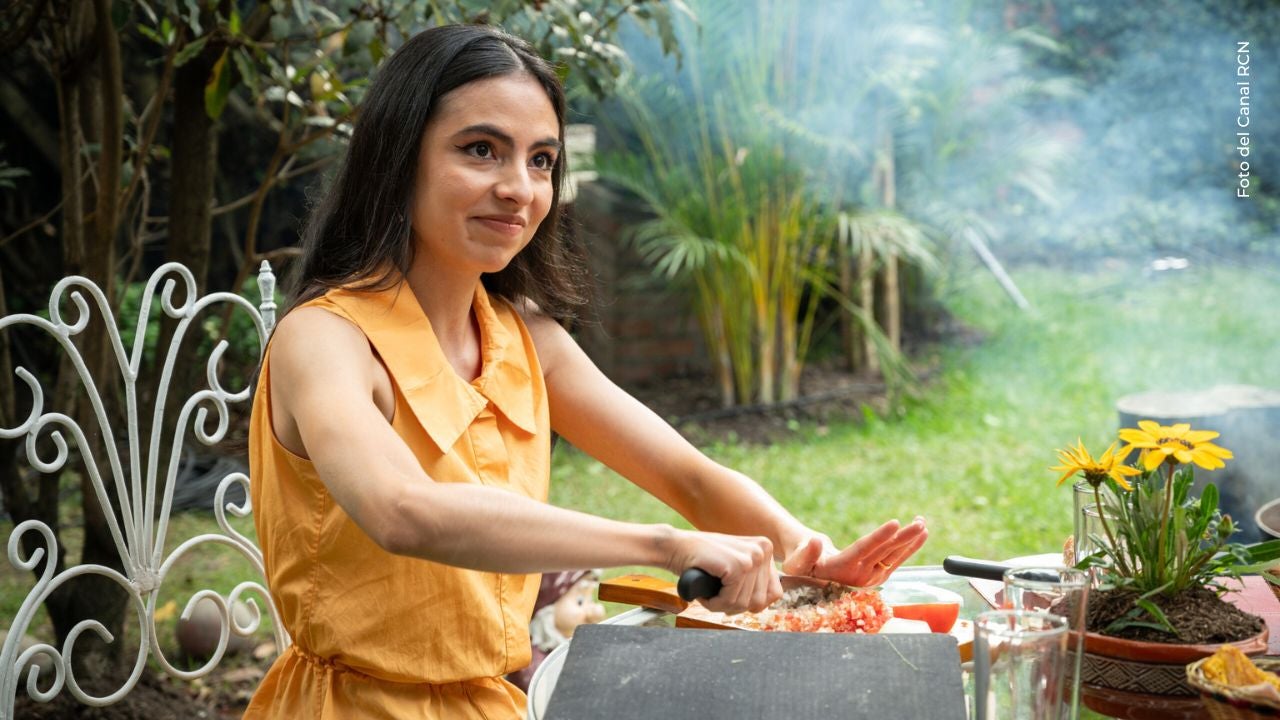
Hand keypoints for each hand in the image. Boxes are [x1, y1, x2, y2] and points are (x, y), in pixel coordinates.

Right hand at [665, 529, 782, 614]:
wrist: (674, 547)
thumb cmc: (702, 561)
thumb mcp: (735, 568)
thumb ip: (754, 582)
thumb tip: (766, 603)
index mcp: (765, 549)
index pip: (774, 593)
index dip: (750, 602)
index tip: (731, 593)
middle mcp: (763, 549)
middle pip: (759, 601)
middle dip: (734, 604)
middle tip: (716, 593)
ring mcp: (752, 556)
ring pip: (744, 604)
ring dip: (722, 605)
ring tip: (709, 590)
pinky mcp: (738, 565)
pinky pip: (730, 601)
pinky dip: (714, 603)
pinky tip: (705, 590)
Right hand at [782, 517, 927, 587]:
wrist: (813, 578)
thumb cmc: (802, 566)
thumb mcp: (797, 562)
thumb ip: (805, 553)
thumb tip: (814, 541)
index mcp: (842, 569)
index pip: (864, 550)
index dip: (879, 537)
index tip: (895, 523)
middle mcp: (860, 575)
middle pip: (884, 553)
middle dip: (903, 537)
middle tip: (920, 524)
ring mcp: (872, 576)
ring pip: (894, 556)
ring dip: (910, 540)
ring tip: (923, 524)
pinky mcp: (879, 574)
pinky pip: (896, 559)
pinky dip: (909, 546)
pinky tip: (920, 534)